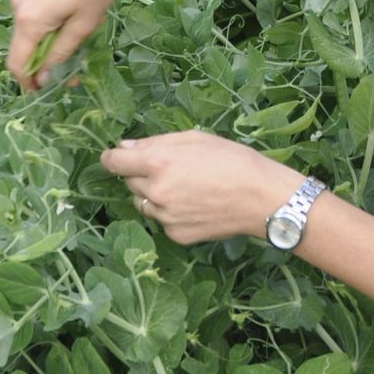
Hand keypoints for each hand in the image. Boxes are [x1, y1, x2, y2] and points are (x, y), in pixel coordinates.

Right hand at [7, 0, 126, 88]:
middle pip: (22, 45)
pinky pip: (32, 11)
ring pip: (28, 28)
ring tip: (77, 32)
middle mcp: (16, 6)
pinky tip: (70, 12)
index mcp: (28, 21)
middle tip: (72, 65)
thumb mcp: (83, 25)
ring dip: (46, 39)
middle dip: (42, 60)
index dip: (28, 80)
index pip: (16, 62)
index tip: (45, 89)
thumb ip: (60, 53)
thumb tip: (43, 77)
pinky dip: (46, 21)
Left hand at [101, 130, 299, 243]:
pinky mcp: (175, 235)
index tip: (117, 157)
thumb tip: (124, 147)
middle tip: (169, 169)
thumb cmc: (232, 159)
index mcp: (158, 162)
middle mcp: (156, 191)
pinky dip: (170, 213)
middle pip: (129, 182)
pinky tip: (194, 205)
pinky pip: (161, 221)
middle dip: (140, 174)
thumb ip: (156, 142)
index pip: (113, 162)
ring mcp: (165, 217)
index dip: (112, 157)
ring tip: (183, 188)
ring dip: (153, 194)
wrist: (261, 198)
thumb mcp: (196, 138)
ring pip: (143, 203)